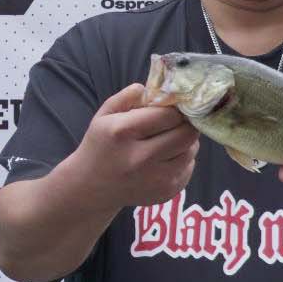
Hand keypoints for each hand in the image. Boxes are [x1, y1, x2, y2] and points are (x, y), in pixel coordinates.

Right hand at [73, 84, 199, 208]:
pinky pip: (189, 168)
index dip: (174, 109)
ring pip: (191, 151)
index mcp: (122, 133)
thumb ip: (127, 97)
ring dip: (186, 141)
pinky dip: (183, 159)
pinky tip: (166, 157)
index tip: (171, 108)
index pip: (168, 114)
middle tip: (177, 122)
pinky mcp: (165, 192)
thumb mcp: (103, 116)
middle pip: (186, 133)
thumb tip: (153, 89)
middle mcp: (140, 157)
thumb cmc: (99, 146)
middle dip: (185, 124)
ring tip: (170, 139)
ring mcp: (155, 178)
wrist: (90, 187)